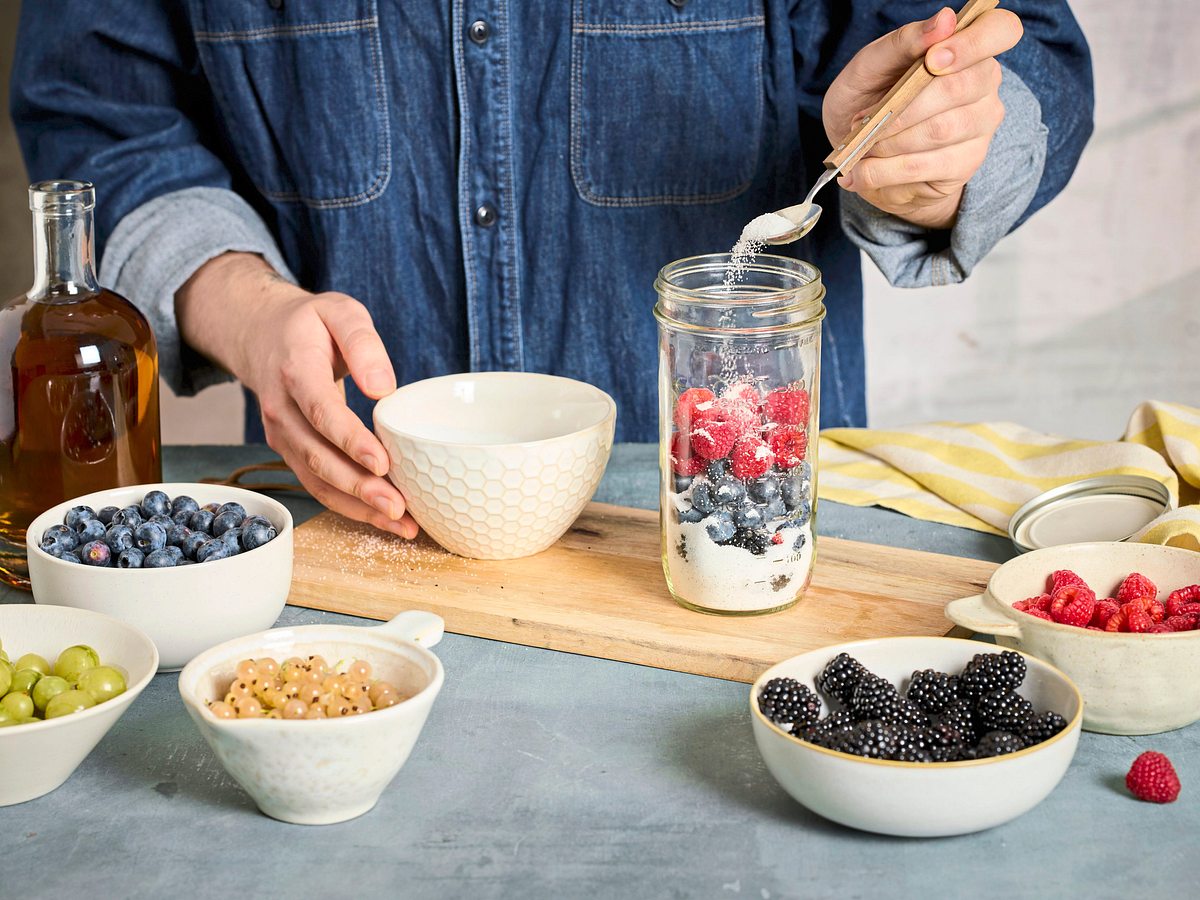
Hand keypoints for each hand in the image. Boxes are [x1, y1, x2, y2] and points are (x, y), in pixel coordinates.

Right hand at [177, 253, 417, 537]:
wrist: (262, 334)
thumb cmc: (311, 324)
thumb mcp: (340, 312)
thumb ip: (363, 343)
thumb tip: (383, 388)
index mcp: (295, 371)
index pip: (321, 412)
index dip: (349, 441)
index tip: (382, 463)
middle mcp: (281, 410)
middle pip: (317, 457)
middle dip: (358, 487)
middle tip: (398, 507)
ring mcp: (282, 436)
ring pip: (316, 480)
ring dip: (357, 507)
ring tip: (400, 524)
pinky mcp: (291, 452)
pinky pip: (318, 485)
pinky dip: (349, 507)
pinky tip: (383, 519)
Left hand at [822, 6, 1022, 228]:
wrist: (858, 149)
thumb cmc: (870, 96)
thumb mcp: (872, 64)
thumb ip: (904, 41)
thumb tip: (946, 19)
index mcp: (968, 47)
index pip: (1001, 30)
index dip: (972, 44)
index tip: (932, 59)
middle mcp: (984, 84)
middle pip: (959, 88)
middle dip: (902, 106)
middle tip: (864, 117)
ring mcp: (980, 126)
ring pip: (939, 130)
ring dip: (888, 140)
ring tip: (863, 143)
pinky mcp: (965, 165)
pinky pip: (923, 167)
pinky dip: (883, 170)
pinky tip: (864, 169)